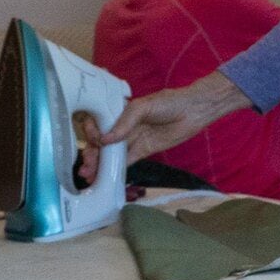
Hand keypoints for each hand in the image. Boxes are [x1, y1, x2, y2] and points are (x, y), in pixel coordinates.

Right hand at [98, 71, 246, 165]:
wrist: (193, 111)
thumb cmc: (169, 102)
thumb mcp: (143, 107)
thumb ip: (124, 122)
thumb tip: (105, 140)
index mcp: (118, 111)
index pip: (97, 124)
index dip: (92, 133)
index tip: (94, 140)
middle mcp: (122, 127)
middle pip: (101, 142)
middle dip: (91, 154)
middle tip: (86, 166)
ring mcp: (132, 139)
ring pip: (111, 154)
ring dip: (99, 164)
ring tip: (89, 175)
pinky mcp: (143, 150)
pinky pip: (126, 161)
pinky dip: (115, 169)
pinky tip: (105, 177)